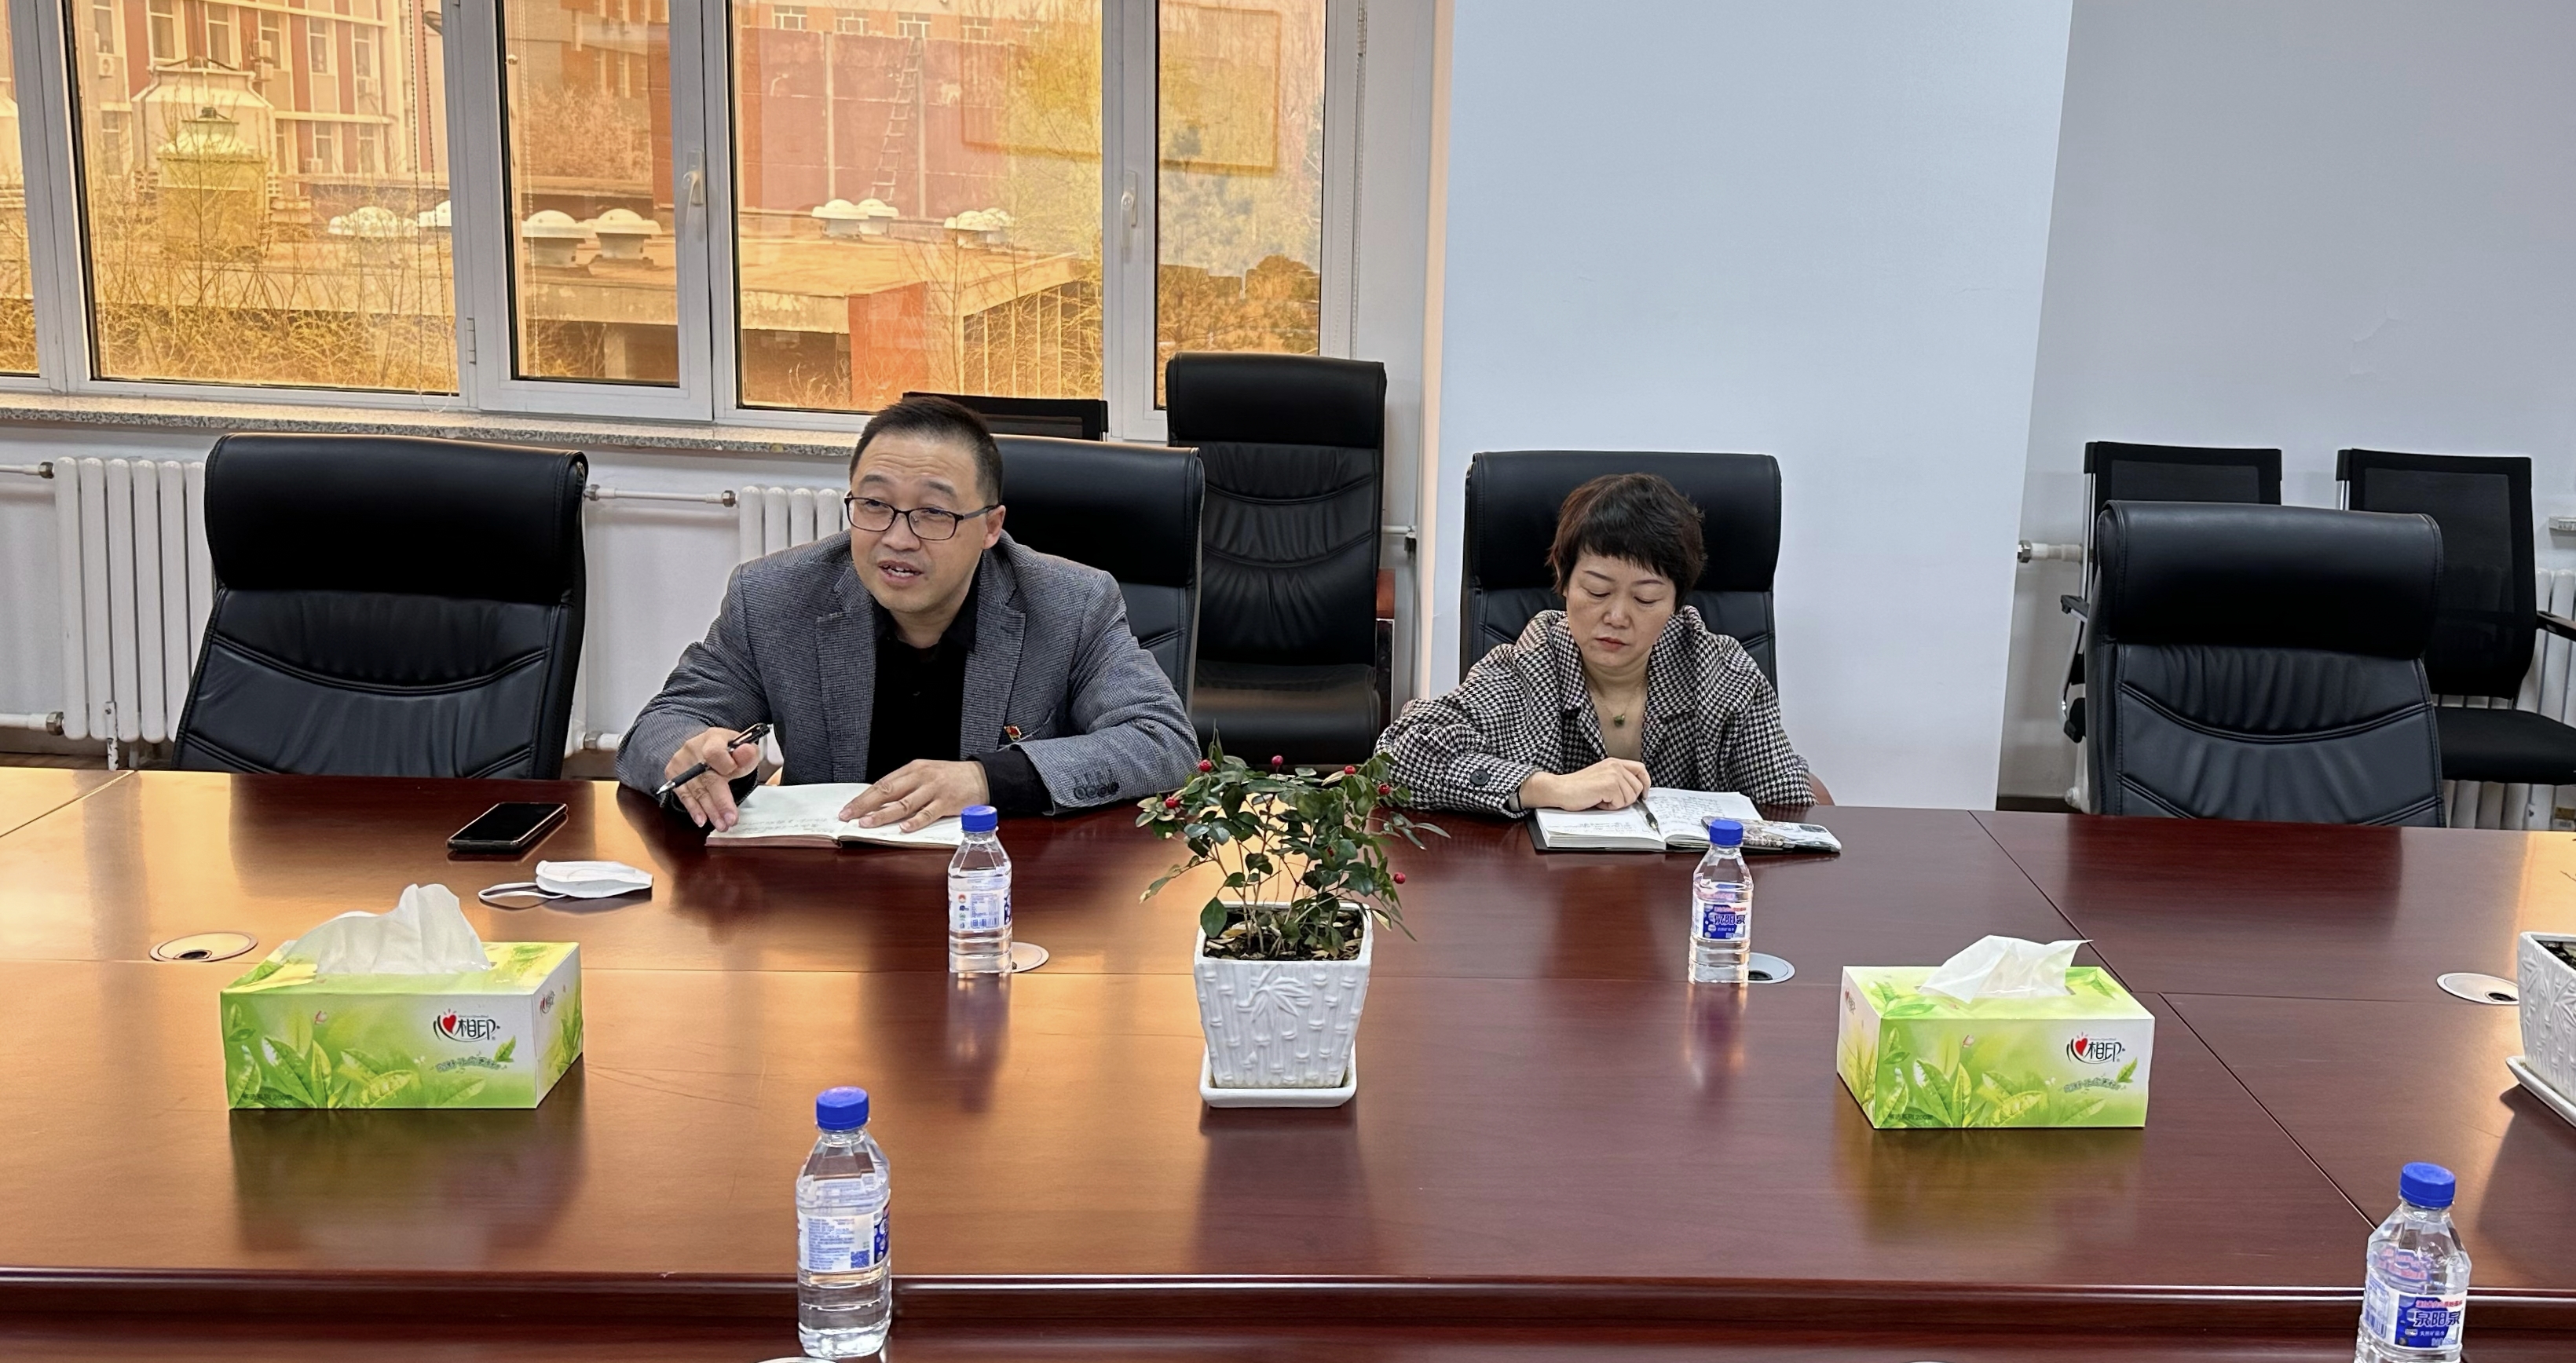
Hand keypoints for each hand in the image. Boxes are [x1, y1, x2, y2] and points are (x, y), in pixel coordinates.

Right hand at [666, 727, 765, 829]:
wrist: (703, 746)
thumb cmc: (727, 750)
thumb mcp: (742, 748)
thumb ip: (747, 754)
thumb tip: (746, 753)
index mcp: (714, 738)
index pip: (715, 752)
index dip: (725, 764)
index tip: (734, 773)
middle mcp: (694, 749)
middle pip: (707, 778)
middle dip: (721, 801)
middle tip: (730, 819)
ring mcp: (682, 762)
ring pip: (697, 790)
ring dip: (710, 810)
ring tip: (722, 824)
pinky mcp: (673, 774)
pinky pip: (684, 795)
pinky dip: (694, 809)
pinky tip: (701, 820)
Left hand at [842, 759, 989, 832]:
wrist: (981, 777)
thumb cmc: (951, 778)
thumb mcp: (926, 774)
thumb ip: (905, 787)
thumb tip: (880, 805)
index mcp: (913, 769)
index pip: (882, 783)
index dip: (863, 797)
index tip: (848, 809)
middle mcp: (921, 777)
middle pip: (888, 791)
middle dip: (865, 805)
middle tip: (850, 816)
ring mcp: (934, 790)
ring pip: (904, 803)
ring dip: (884, 814)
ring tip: (868, 823)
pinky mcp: (947, 803)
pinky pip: (928, 813)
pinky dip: (915, 822)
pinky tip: (904, 828)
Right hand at [1520, 758, 1650, 810]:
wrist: (1560, 789)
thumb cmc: (1577, 787)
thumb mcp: (1602, 777)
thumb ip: (1618, 779)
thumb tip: (1635, 792)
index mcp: (1614, 762)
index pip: (1641, 769)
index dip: (1645, 783)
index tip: (1643, 794)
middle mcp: (1616, 766)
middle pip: (1638, 787)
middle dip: (1627, 798)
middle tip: (1610, 799)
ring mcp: (1613, 775)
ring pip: (1630, 797)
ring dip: (1617, 803)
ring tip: (1601, 798)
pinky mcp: (1609, 786)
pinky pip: (1620, 803)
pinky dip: (1609, 807)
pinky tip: (1598, 801)